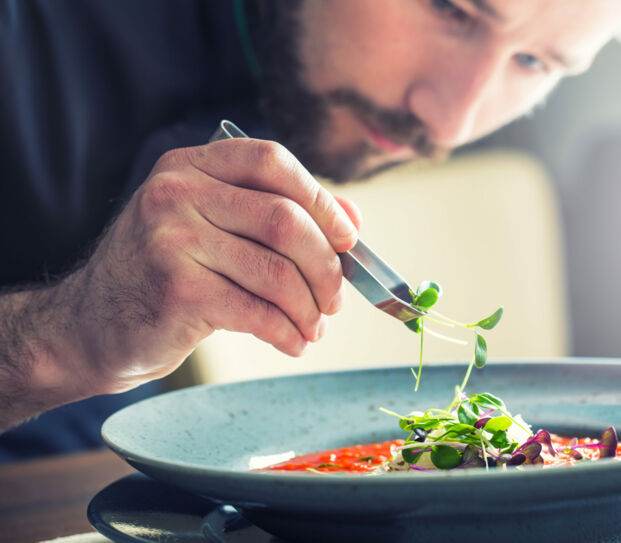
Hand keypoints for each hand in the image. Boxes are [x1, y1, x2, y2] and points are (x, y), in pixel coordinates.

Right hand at [60, 138, 359, 393]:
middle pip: (284, 219)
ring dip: (309, 308)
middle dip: (326, 266)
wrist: (90, 325)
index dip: (322, 199)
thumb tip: (352, 219)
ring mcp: (171, 240)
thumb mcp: (212, 228)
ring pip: (276, 271)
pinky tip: (292, 342)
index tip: (347, 237)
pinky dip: (287, 332)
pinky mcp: (175, 290)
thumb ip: (278, 214)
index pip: (272, 161)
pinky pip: (257, 312)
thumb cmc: (165, 274)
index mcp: (191, 166)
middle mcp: (176, 193)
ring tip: (313, 328)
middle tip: (335, 299)